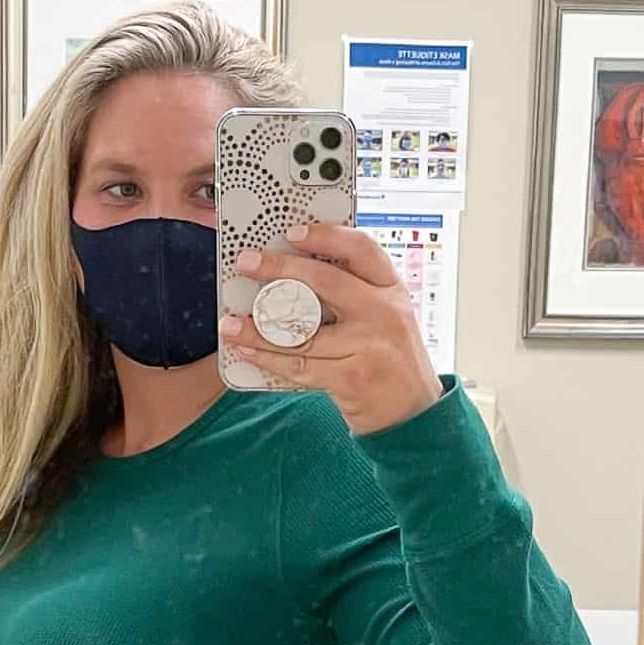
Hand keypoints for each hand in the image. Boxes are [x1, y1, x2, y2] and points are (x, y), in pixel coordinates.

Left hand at [219, 221, 442, 434]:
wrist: (413, 412)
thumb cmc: (391, 359)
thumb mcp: (388, 315)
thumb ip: (355, 292)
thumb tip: (296, 272)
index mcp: (392, 289)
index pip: (362, 249)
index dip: (326, 236)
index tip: (293, 232)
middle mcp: (384, 313)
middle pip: (325, 281)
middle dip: (279, 269)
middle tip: (248, 263)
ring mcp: (368, 345)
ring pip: (302, 330)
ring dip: (258, 327)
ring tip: (230, 323)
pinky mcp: (351, 377)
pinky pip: (299, 364)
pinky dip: (268, 358)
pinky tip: (247, 351)